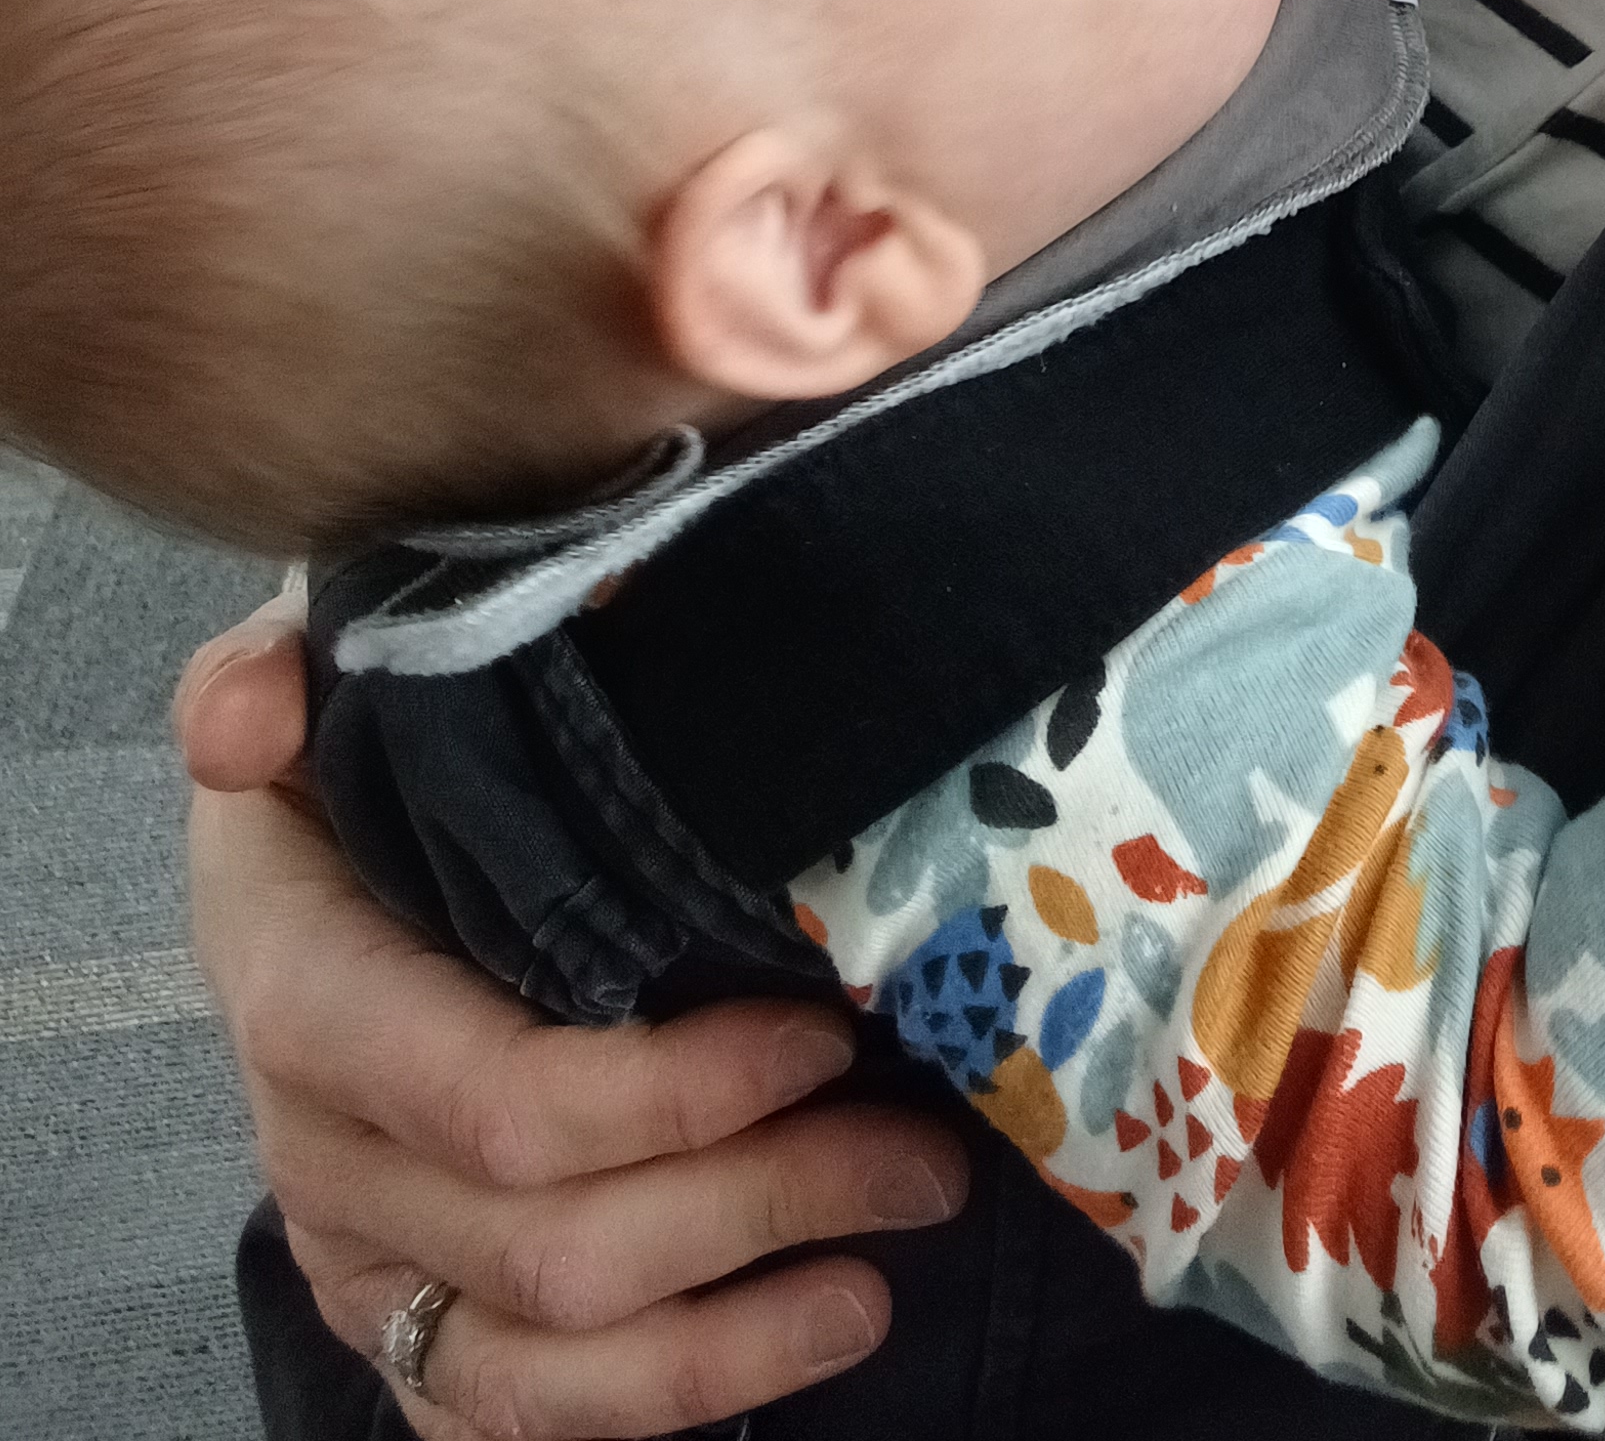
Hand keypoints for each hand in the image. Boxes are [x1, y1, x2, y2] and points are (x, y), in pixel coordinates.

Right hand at [177, 596, 966, 1436]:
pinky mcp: (406, 1317)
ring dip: (735, 1337)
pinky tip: (791, 1344)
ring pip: (547, 1359)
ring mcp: (365, 1253)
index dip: (666, 1094)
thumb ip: (274, 669)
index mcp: (307, 993)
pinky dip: (658, 1405)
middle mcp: (327, 1149)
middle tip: (926, 1150)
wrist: (319, 841)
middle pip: (553, 1241)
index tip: (820, 1030)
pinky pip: (512, 1418)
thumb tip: (250, 716)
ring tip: (887, 1272)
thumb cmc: (366, 742)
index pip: (491, 1098)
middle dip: (760, 1204)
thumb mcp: (325, 667)